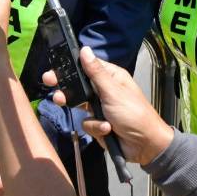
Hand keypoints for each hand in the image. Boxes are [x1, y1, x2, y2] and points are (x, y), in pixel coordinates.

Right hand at [42, 46, 172, 166]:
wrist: (146, 146)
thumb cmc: (133, 113)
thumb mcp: (113, 91)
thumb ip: (96, 73)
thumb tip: (85, 49)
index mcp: (111, 78)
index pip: (87, 67)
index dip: (71, 67)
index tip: (55, 68)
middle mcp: (105, 91)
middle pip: (79, 86)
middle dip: (67, 88)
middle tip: (50, 84)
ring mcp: (101, 108)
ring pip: (80, 106)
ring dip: (85, 112)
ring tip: (67, 105)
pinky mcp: (99, 125)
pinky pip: (87, 123)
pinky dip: (96, 127)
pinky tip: (108, 130)